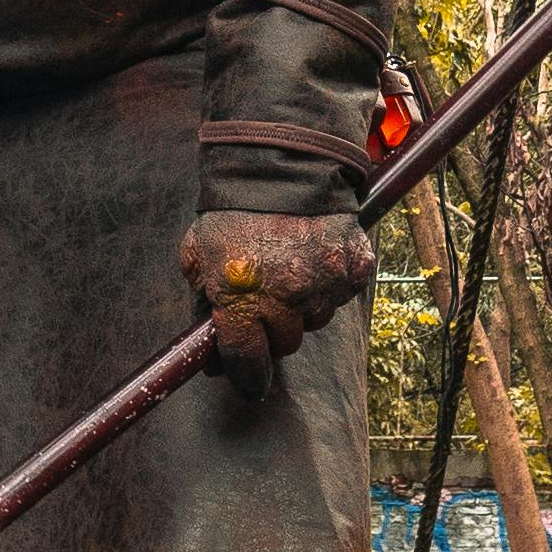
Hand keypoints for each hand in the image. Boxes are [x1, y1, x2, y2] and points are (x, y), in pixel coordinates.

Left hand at [179, 210, 377, 375]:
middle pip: (285, 344)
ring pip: (314, 321)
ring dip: (301, 308)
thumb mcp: (198, 257)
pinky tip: (312, 261)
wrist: (282, 166)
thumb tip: (210, 354)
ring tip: (289, 272)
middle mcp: (286, 295)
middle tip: (265, 303)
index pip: (247, 359)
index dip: (246, 377)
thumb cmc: (233, 213)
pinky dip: (327, 286)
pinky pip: (340, 296)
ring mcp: (324, 284)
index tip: (249, 385)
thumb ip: (202, 304)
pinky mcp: (354, 269)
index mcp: (242, 294)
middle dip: (273, 330)